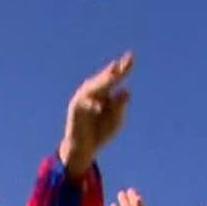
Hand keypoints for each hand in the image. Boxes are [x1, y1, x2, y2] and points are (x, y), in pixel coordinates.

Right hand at [59, 52, 132, 175]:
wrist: (84, 147)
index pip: (115, 78)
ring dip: (102, 81)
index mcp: (106, 92)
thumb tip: (126, 91)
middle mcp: (94, 92)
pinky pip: (84, 105)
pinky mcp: (75, 109)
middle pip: (104, 79)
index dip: (123, 68)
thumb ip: (121, 107)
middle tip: (119, 65)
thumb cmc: (101, 132)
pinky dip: (91, 106)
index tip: (131, 58)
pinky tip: (99, 108)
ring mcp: (83, 99)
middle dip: (111, 72)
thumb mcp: (116, 121)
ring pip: (93, 88)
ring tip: (113, 74)